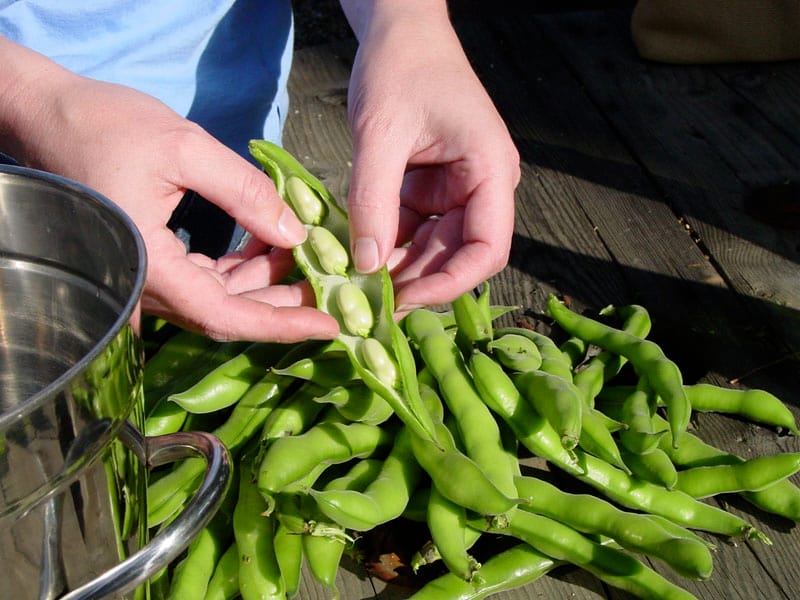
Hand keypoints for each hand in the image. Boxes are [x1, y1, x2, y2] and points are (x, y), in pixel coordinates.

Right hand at [2, 43, 338, 341]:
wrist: (46, 116)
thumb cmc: (103, 126)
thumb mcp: (184, 148)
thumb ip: (245, 192)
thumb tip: (296, 232)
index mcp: (149, 267)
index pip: (226, 316)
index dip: (281, 324)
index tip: (327, 324)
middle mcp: (145, 286)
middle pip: (228, 313)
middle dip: (283, 302)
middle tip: (331, 285)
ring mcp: (147, 277)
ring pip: (219, 297)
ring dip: (264, 279)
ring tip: (307, 253)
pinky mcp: (151, 261)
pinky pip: (204, 278)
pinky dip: (240, 266)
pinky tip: (269, 239)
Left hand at [341, 3, 519, 309]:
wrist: (399, 30)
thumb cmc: (400, 67)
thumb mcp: (380, 134)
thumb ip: (374, 201)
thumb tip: (365, 265)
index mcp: (490, 170)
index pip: (487, 248)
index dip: (450, 283)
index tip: (405, 298)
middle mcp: (483, 186)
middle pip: (458, 255)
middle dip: (417, 278)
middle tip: (369, 298)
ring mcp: (458, 188)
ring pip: (434, 247)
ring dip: (399, 264)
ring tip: (358, 278)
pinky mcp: (433, 187)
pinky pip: (415, 228)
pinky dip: (389, 241)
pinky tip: (359, 251)